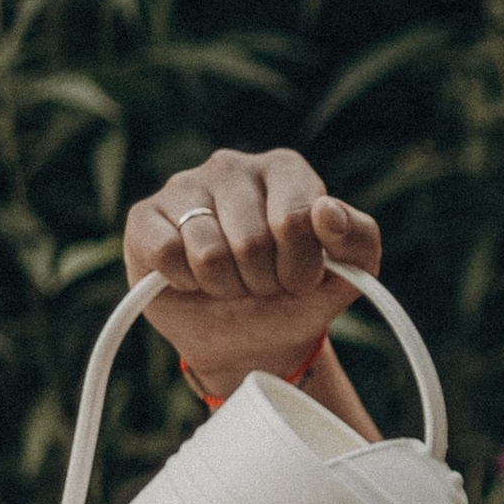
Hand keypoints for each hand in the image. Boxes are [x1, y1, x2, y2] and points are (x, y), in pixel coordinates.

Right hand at [124, 148, 380, 393]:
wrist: (249, 337)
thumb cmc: (297, 295)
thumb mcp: (350, 273)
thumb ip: (358, 237)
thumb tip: (326, 211)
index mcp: (286, 169)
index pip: (297, 218)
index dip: (300, 267)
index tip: (300, 279)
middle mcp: (233, 166)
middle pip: (252, 241)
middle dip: (262, 282)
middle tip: (261, 285)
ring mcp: (184, 186)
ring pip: (209, 253)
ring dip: (225, 287)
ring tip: (229, 283)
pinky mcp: (145, 216)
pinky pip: (166, 254)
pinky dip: (184, 283)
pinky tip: (192, 278)